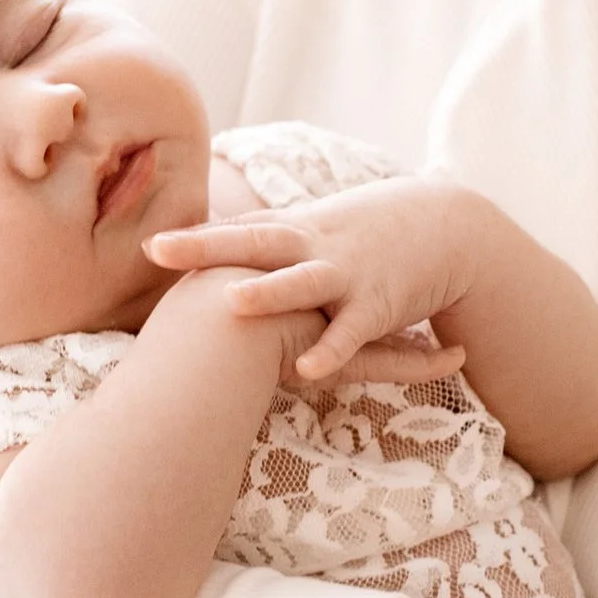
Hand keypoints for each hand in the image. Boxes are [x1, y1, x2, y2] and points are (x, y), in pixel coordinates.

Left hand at [148, 177, 479, 388]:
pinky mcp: (378, 304)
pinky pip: (350, 331)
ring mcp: (346, 275)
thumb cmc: (369, 234)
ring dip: (270, 291)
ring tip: (233, 301)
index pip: (237, 232)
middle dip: (206, 248)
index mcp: (296, 232)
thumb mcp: (318, 229)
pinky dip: (331, 349)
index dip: (195, 239)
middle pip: (254, 244)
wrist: (446, 225)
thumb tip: (216, 249)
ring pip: (302, 283)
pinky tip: (308, 371)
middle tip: (159, 250)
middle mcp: (314, 248)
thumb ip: (271, 241)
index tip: (151, 245)